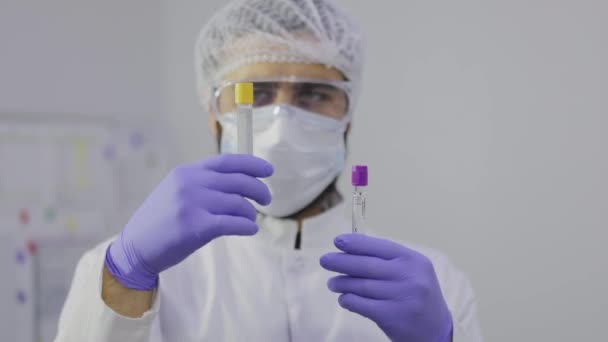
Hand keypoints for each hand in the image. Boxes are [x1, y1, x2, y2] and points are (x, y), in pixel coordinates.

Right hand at [105, 154, 272, 289]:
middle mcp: (190, 183)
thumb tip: (239, 182)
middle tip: (266, 200)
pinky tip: (250, 230)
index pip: (227, 161)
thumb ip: (202, 183)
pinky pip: (232, 223)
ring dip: (250, 213)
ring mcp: (192, 204)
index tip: (268, 170)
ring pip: (238, 203)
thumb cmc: (160, 222)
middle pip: (238, 181)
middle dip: (259, 190)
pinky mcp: (195, 226)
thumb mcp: (176, 191)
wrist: (135, 247)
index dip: (252, 164)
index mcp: (187, 172)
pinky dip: (247, 226)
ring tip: (250, 220)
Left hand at [320, 234, 452, 341]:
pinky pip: (362, 304)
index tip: (337, 241)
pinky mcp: (393, 317)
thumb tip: (350, 250)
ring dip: (342, 283)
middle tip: (325, 260)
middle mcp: (409, 276)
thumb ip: (387, 261)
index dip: (356, 243)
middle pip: (367, 265)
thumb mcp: (412, 272)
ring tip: (332, 283)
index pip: (379, 246)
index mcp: (413, 260)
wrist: (436, 330)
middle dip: (341, 262)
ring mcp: (402, 297)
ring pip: (361, 285)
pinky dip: (348, 300)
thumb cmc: (417, 296)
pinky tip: (344, 298)